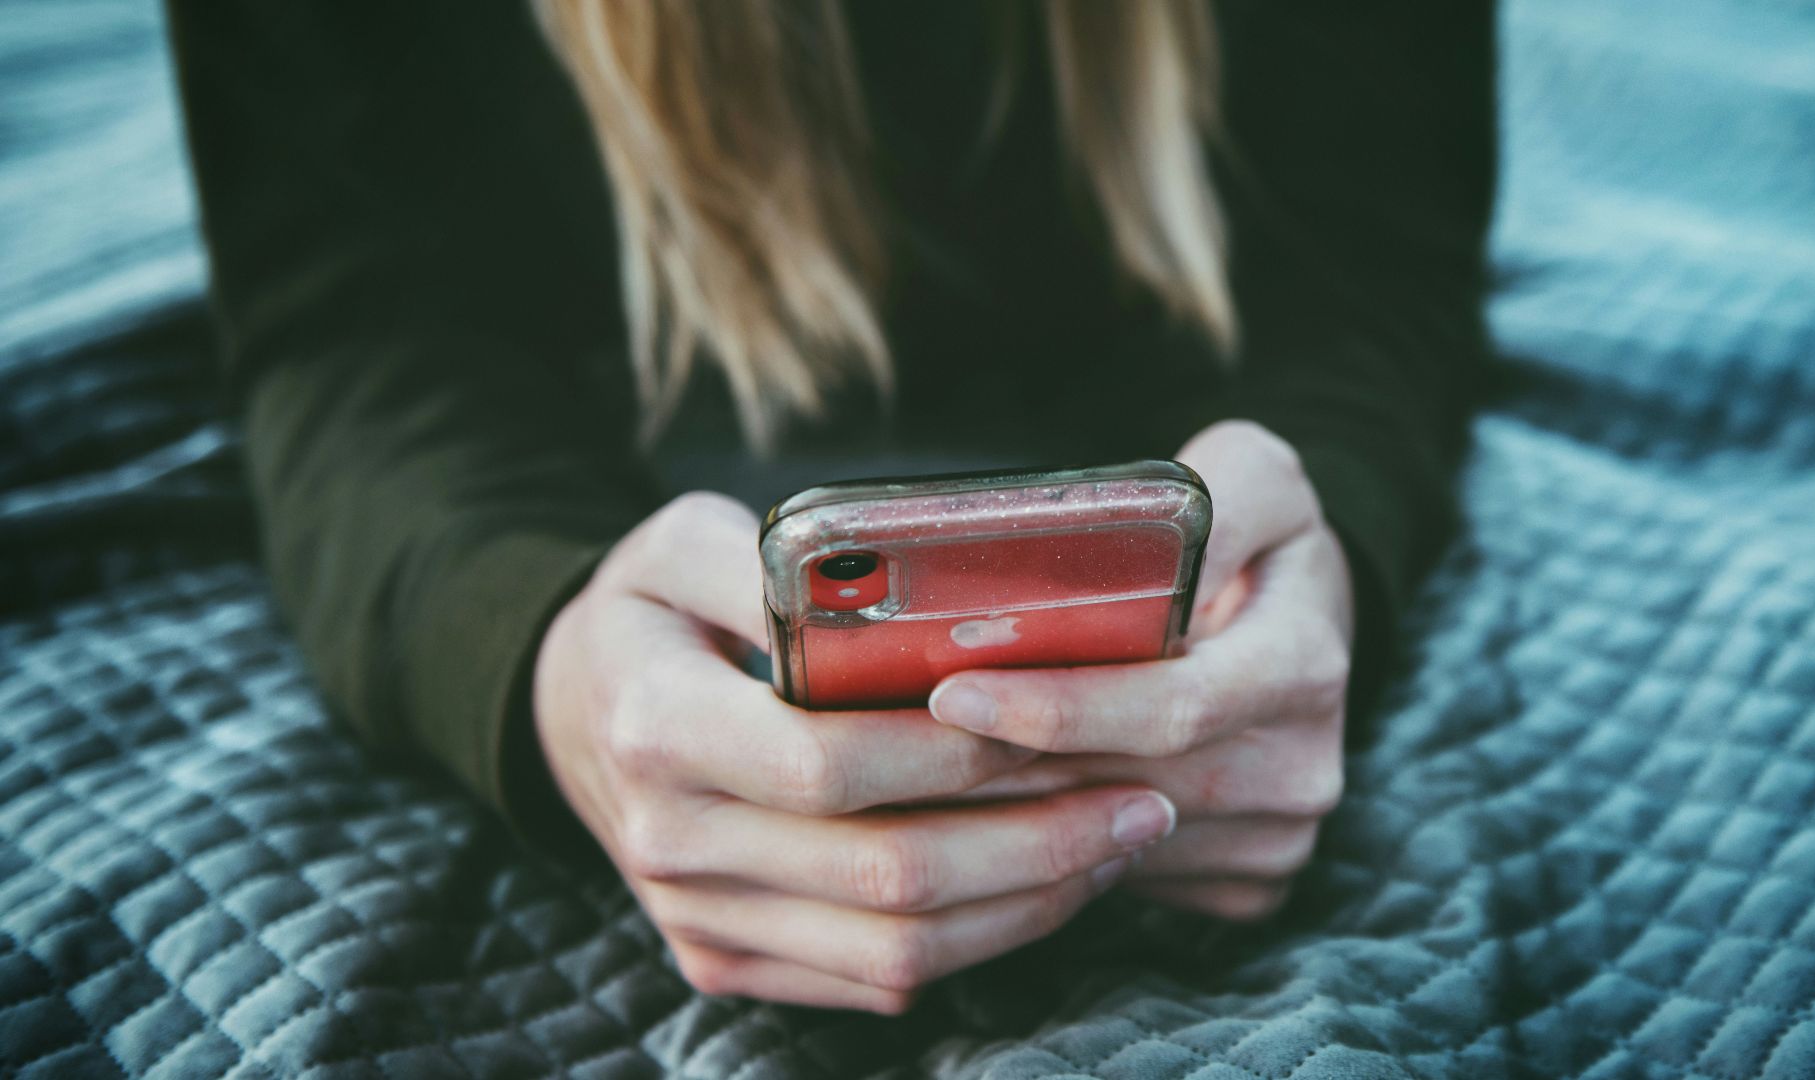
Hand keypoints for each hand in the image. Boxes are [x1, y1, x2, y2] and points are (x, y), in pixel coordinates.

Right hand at [532, 492, 1178, 1012]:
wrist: (572, 711)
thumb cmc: (649, 612)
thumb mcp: (677, 541)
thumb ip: (774, 556)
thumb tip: (896, 588)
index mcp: (658, 726)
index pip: (831, 764)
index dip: (960, 755)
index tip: (1068, 723)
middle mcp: (671, 840)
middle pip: (885, 876)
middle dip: (1035, 843)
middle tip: (1141, 799)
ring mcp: (697, 918)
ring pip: (894, 953)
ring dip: (1026, 904)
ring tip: (1117, 842)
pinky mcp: (725, 959)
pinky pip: (872, 982)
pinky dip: (978, 943)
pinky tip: (1043, 882)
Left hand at [928, 420, 1353, 919]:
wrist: (1308, 622)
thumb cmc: (1259, 541)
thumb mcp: (1254, 476)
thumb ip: (1207, 498)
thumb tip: (1145, 550)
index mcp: (1303, 661)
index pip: (1174, 706)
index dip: (1060, 709)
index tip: (955, 690)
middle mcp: (1302, 765)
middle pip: (1126, 786)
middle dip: (1003, 770)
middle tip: (896, 740)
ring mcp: (1276, 835)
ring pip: (1113, 842)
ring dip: (1011, 813)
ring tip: (917, 768)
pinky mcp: (1246, 880)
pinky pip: (1127, 878)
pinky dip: (1053, 850)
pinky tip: (989, 803)